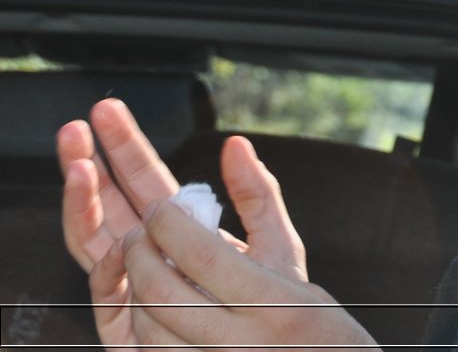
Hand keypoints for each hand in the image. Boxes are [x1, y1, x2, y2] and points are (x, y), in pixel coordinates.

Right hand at [58, 99, 315, 347]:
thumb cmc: (273, 303)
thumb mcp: (274, 241)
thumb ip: (257, 194)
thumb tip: (236, 143)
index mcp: (178, 228)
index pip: (142, 178)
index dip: (123, 146)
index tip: (107, 111)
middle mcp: (145, 253)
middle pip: (106, 203)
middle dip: (86, 165)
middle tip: (73, 130)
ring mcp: (129, 287)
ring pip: (94, 240)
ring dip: (82, 204)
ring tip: (80, 169)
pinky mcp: (124, 325)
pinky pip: (107, 291)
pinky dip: (108, 263)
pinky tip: (118, 237)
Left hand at [116, 200, 374, 351]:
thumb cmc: (304, 312)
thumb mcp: (289, 254)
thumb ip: (260, 198)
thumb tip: (233, 144)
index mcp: (273, 299)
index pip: (202, 255)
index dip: (169, 225)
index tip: (161, 209)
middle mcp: (244, 339)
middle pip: (163, 291)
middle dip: (139, 254)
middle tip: (139, 234)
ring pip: (148, 326)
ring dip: (134, 290)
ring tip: (142, 265)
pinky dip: (140, 325)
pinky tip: (149, 306)